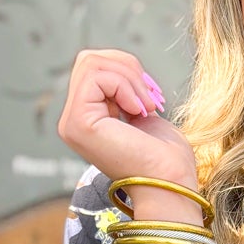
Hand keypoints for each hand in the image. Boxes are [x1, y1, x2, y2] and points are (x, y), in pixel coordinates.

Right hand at [57, 49, 197, 187]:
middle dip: (128, 67)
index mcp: (86, 119)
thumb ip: (123, 88)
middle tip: (152, 98)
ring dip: (130, 77)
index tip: (152, 97)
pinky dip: (125, 86)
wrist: (172, 183)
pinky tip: (138, 111)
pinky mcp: (77, 123)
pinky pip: (97, 76)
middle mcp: (72, 122)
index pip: (93, 67)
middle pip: (89, 59)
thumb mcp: (140, 109)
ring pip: (91, 63)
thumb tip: (116, 61)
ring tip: (147, 106)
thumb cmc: (165, 156)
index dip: (126, 69)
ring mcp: (71, 123)